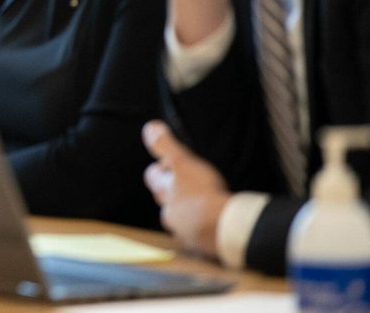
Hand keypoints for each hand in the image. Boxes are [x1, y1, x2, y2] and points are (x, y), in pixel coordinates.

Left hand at [142, 120, 229, 258]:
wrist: (223, 227)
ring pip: (181, 219)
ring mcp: (183, 231)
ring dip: (189, 213)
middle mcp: (169, 212)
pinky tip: (216, 225)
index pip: (153, 176)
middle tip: (189, 186)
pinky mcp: (200, 246)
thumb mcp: (182, 162)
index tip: (170, 164)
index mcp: (164, 191)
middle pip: (165, 200)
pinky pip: (198, 236)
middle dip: (173, 193)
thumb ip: (164, 145)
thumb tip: (149, 127)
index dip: (161, 169)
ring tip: (205, 207)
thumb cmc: (202, 192)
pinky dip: (204, 230)